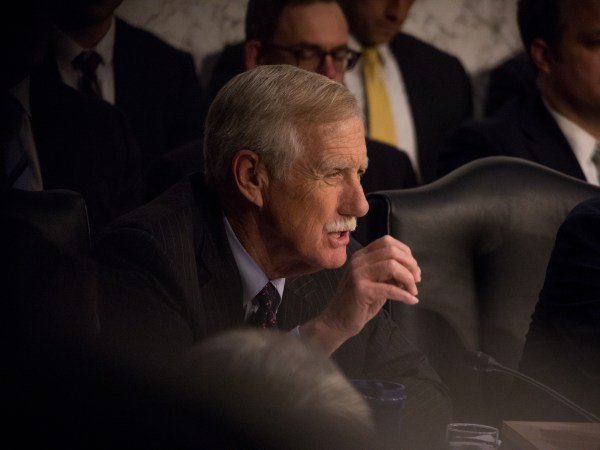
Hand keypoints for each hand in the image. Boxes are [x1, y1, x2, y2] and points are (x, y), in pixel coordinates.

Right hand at [300, 235, 420, 353]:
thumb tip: (412, 270)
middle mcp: (358, 261)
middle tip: (416, 280)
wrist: (337, 322)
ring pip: (392, 266)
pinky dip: (405, 295)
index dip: (406, 253)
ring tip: (413, 291)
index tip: (413, 269)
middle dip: (410, 265)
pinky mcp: (360, 290)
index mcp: (361, 256)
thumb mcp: (376, 283)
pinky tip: (412, 301)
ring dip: (408, 279)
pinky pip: (389, 289)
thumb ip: (390, 273)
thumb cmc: (359, 303)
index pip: (387, 242)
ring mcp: (357, 274)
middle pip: (392, 251)